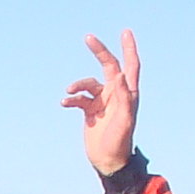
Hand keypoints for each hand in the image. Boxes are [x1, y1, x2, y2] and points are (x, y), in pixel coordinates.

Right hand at [64, 31, 140, 178]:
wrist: (108, 161)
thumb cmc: (120, 142)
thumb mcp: (124, 120)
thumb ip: (122, 97)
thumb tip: (117, 74)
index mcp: (128, 94)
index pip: (130, 65)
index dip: (128, 48)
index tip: (125, 32)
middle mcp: (115, 94)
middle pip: (108, 66)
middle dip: (99, 51)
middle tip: (88, 38)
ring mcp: (102, 102)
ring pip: (88, 84)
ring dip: (78, 85)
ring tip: (69, 91)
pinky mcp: (90, 111)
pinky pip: (78, 99)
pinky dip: (71, 99)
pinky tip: (65, 103)